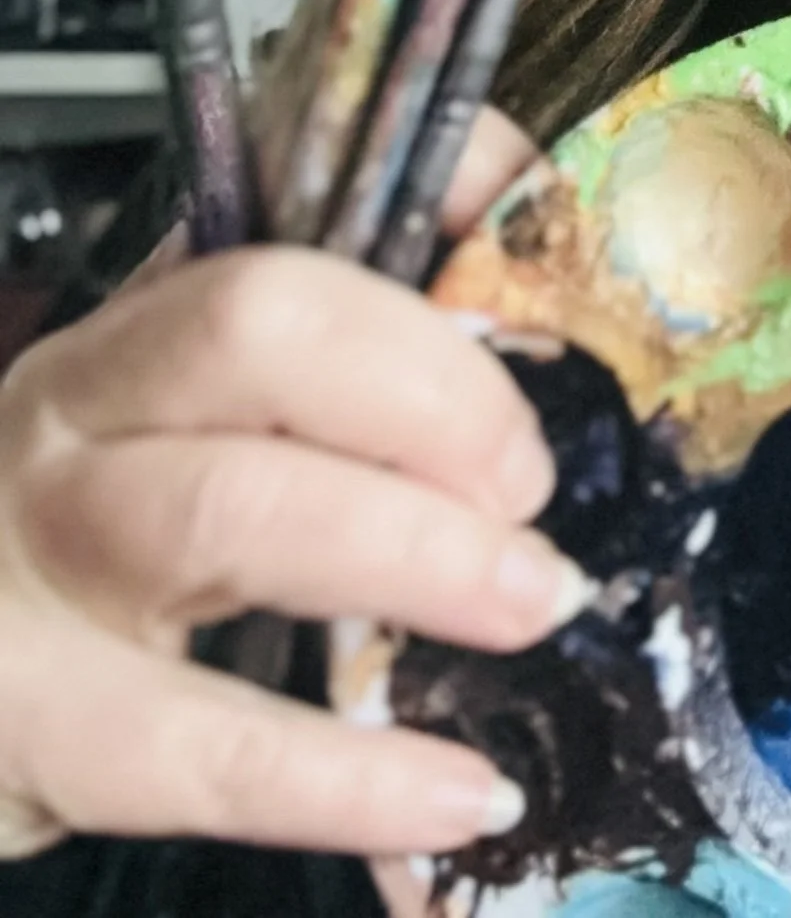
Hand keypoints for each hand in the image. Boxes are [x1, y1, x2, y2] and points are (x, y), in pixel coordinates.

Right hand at [0, 107, 570, 860]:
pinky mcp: (32, 730)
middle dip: (433, 398)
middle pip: (254, 343)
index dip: (422, 311)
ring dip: (420, 555)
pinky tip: (464, 793)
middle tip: (532, 485)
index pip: (281, 268)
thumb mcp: (227, 413)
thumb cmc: (134, 519)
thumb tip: (529, 196)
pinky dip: (348, 782)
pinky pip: (200, 752)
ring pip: (232, 515)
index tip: (537, 364)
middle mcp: (74, 422)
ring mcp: (38, 569)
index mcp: (140, 335)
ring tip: (541, 601)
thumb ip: (375, 312)